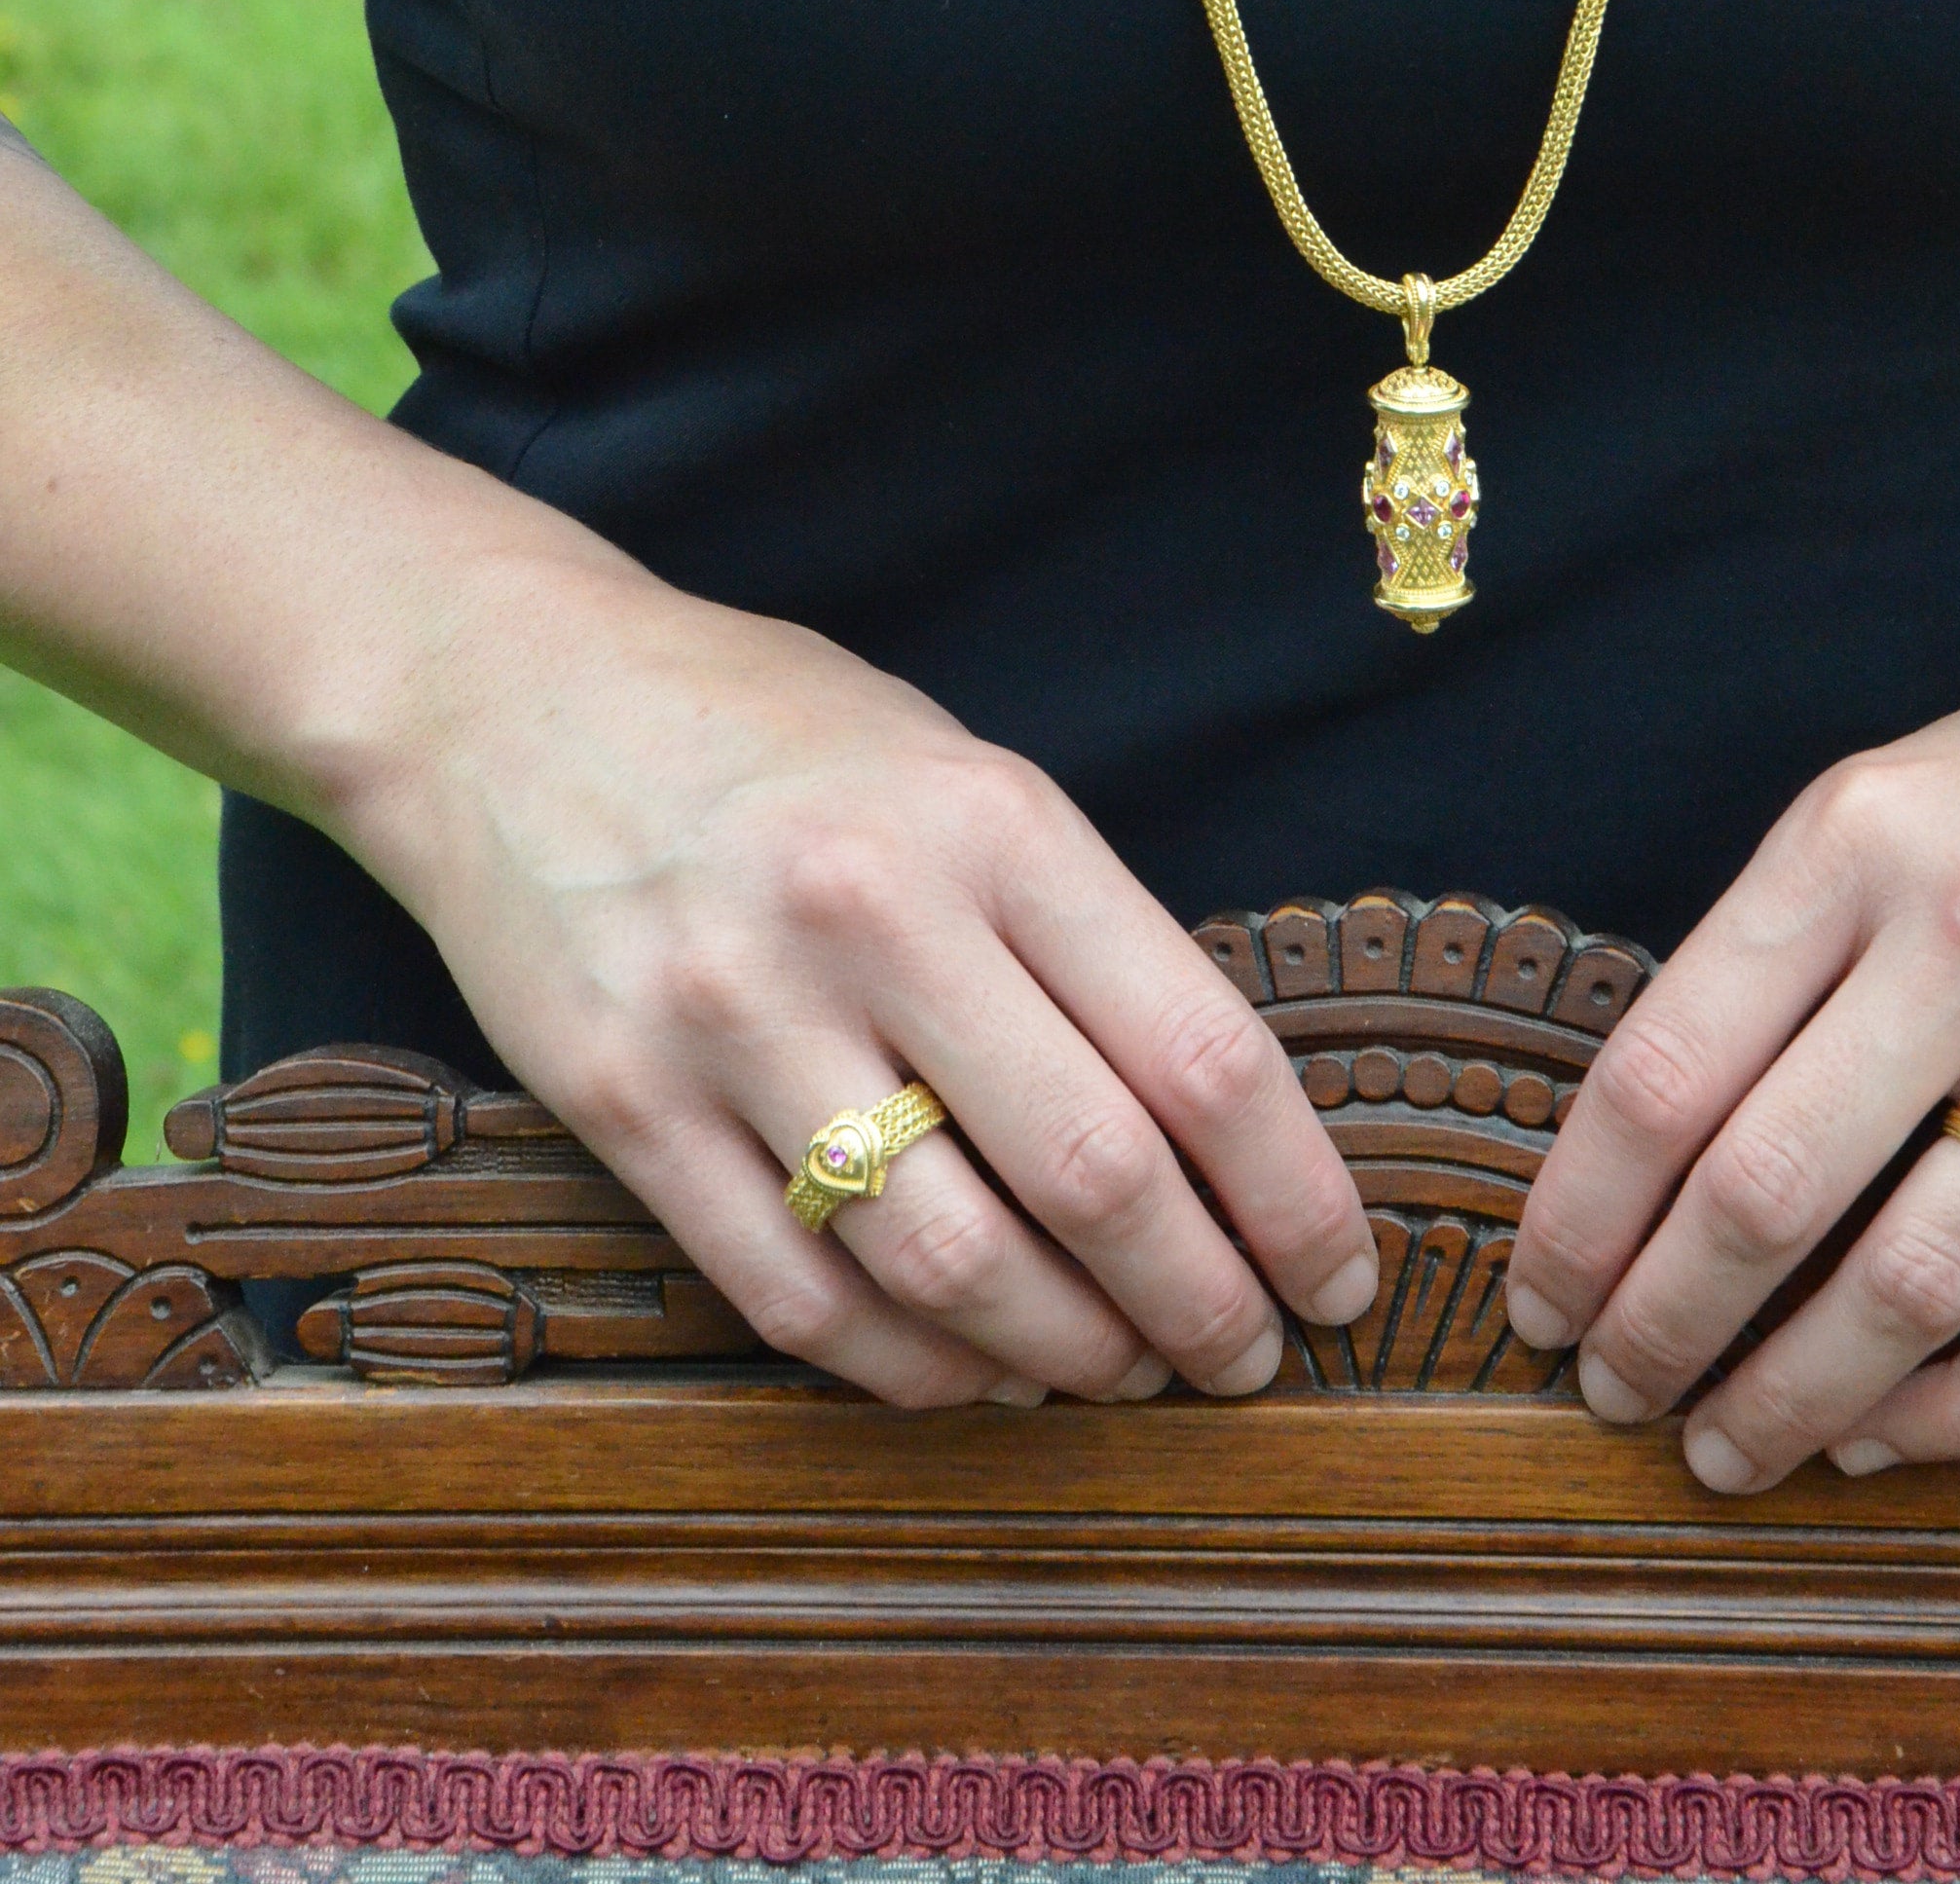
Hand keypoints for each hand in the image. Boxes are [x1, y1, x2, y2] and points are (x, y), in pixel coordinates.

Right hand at [351, 564, 1378, 1408]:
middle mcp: (869, 917)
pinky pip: (795, 1298)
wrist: (513, 697)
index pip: (1198, 1053)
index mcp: (988, 822)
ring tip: (1115, 1371)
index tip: (1337, 1277)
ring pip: (950, 1267)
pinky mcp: (622, 1104)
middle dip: (1202, 1305)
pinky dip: (907, 1368)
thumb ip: (1074, 930)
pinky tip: (968, 1370)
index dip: (1295, 1198)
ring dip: (1062, 1357)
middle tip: (1244, 1360)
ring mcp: (733, 1018)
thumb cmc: (773, 734)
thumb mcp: (959, 770)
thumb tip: (1212, 1129)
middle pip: (1093, 1178)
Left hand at [1504, 455, 1959, 1488]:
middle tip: (1609, 1394)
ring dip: (1793, 1401)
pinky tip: (1885, 1435)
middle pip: (1763, 1193)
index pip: (1662, 1068)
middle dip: (1657, 1329)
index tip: (1536, 1299)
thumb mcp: (1885, 803)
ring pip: (1913, 1287)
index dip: (1576, 1216)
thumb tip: (1636, 1156)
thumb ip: (1772, 952)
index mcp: (1859, 839)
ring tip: (1726, 1450)